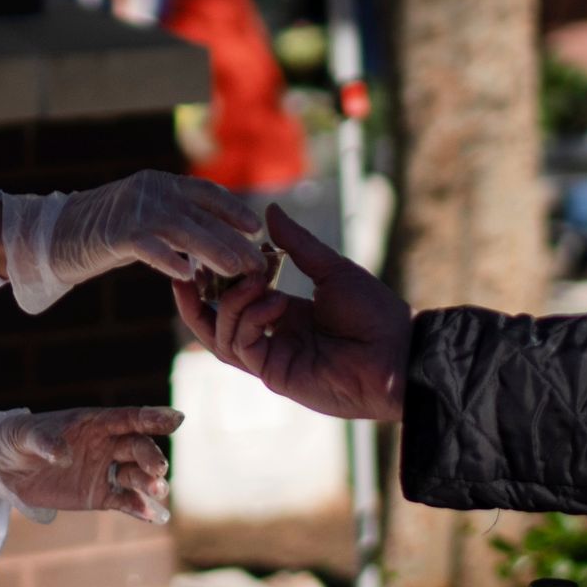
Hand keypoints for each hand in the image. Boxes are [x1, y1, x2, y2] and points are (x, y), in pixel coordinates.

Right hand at [0, 171, 265, 314]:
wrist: (52, 233)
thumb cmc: (103, 231)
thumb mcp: (144, 218)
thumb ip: (174, 224)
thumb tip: (211, 243)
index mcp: (160, 183)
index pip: (205, 192)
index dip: (232, 209)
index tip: (257, 228)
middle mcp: (150, 190)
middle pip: (200, 214)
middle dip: (232, 238)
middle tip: (258, 261)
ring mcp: (132, 210)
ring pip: (181, 229)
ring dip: (212, 249)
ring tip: (236, 269)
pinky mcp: (113, 233)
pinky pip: (147, 245)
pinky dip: (167, 258)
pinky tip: (187, 275)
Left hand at [0, 405, 183, 522]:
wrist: (7, 467)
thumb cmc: (20, 439)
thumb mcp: (27, 436)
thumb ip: (46, 442)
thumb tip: (63, 454)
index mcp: (94, 422)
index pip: (129, 418)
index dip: (153, 418)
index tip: (176, 420)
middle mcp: (107, 444)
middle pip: (138, 447)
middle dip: (151, 457)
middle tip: (158, 469)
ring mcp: (105, 470)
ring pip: (136, 474)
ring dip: (150, 482)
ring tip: (158, 491)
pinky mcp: (99, 495)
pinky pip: (124, 500)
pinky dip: (138, 507)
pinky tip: (151, 515)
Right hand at [171, 207, 406, 424]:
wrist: (399, 354)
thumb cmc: (375, 312)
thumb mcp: (332, 269)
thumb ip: (297, 243)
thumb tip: (269, 210)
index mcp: (282, 313)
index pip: (232, 299)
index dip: (214, 279)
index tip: (204, 252)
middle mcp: (271, 337)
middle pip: (214, 323)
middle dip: (195, 298)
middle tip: (187, 270)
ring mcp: (271, 359)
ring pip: (222, 335)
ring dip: (231, 302)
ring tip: (255, 280)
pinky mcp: (276, 375)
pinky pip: (242, 347)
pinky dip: (248, 319)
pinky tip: (273, 301)